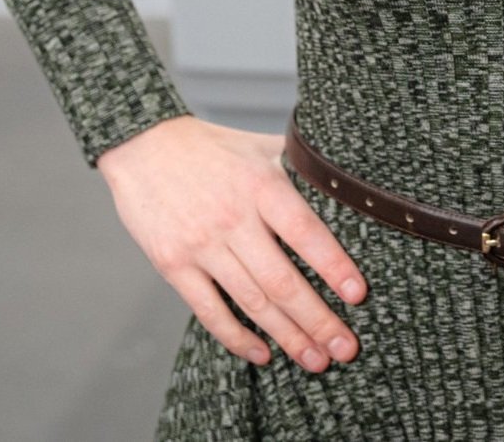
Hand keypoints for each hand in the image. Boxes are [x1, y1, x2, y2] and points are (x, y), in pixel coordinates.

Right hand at [96, 114, 368, 372]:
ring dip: (287, 336)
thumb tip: (343, 180)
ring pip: (252, 302)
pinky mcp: (173, 265)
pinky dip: (238, 338)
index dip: (333, 265)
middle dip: (317, 319)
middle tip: (346, 348)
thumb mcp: (259, 145)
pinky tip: (262, 354)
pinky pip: (210, 311)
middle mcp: (233, 218)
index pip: (305, 232)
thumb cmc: (211, 147)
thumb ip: (298, 165)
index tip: (357, 295)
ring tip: (316, 359)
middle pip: (282, 280)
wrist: (145, 146)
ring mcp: (201, 245)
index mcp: (261, 185)